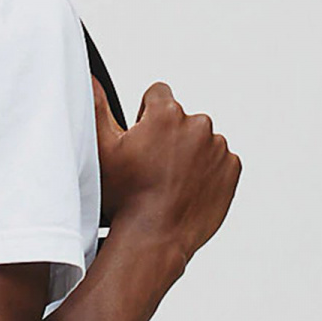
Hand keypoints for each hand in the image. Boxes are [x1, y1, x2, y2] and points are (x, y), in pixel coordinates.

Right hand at [94, 77, 241, 264]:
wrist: (154, 240)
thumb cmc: (126, 199)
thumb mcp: (101, 150)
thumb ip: (96, 107)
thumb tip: (90, 80)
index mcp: (167, 114)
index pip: (157, 95)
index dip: (145, 117)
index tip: (141, 142)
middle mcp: (198, 125)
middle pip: (181, 120)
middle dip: (170, 137)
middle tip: (154, 168)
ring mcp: (218, 148)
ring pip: (201, 141)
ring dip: (189, 155)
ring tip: (171, 183)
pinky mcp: (231, 170)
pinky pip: (220, 162)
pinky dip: (208, 173)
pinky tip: (188, 190)